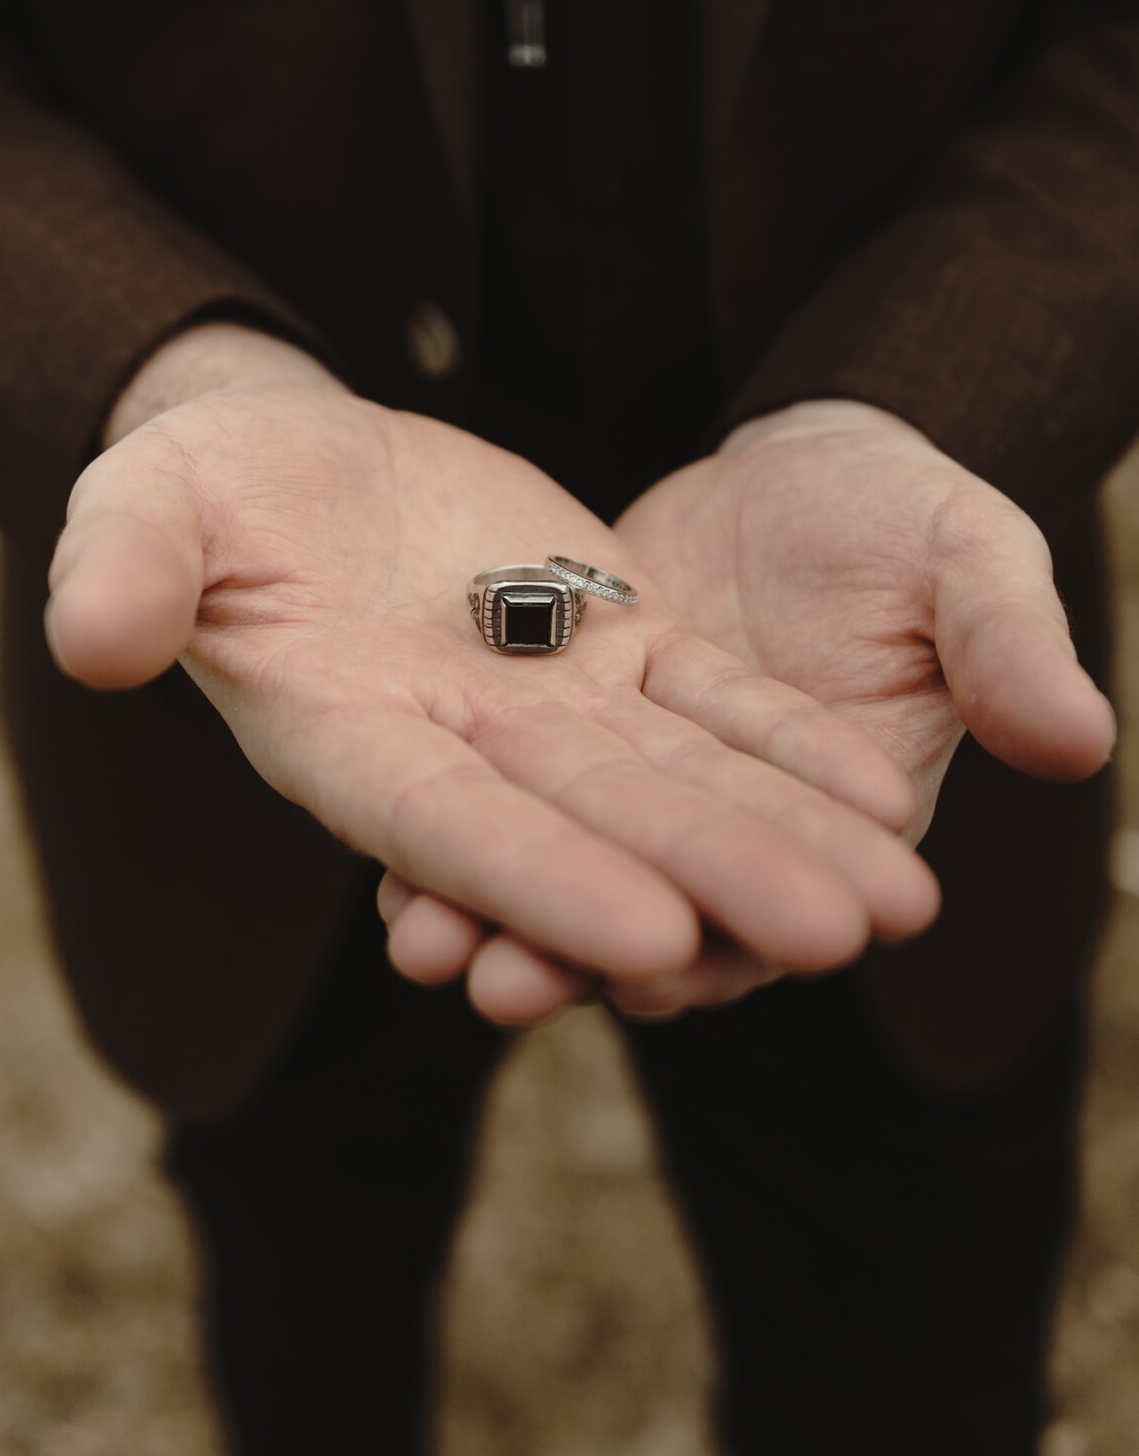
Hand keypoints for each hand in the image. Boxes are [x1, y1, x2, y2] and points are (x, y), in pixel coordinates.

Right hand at [46, 331, 935, 1023]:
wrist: (300, 462)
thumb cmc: (206, 491)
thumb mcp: (149, 503)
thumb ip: (130, 569)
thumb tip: (93, 641)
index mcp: (347, 737)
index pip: (450, 827)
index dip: (542, 884)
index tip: (649, 939)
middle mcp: (464, 748)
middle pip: (602, 827)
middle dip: (719, 881)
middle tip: (840, 941)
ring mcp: (549, 704)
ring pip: (681, 780)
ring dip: (787, 839)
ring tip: (901, 900)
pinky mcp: (611, 643)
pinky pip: (711, 703)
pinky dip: (787, 747)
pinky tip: (877, 795)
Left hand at [390, 399, 1111, 1019]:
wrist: (801, 469)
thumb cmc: (901, 514)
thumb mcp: (965, 556)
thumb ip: (1004, 645)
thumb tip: (1078, 743)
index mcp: (832, 817)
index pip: (775, 906)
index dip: (724, 947)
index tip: (663, 973)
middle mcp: (723, 828)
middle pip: (646, 914)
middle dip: (574, 956)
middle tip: (500, 986)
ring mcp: (635, 787)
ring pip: (562, 869)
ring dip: (495, 912)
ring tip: (419, 942)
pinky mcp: (567, 735)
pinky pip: (509, 798)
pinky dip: (457, 829)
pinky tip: (386, 860)